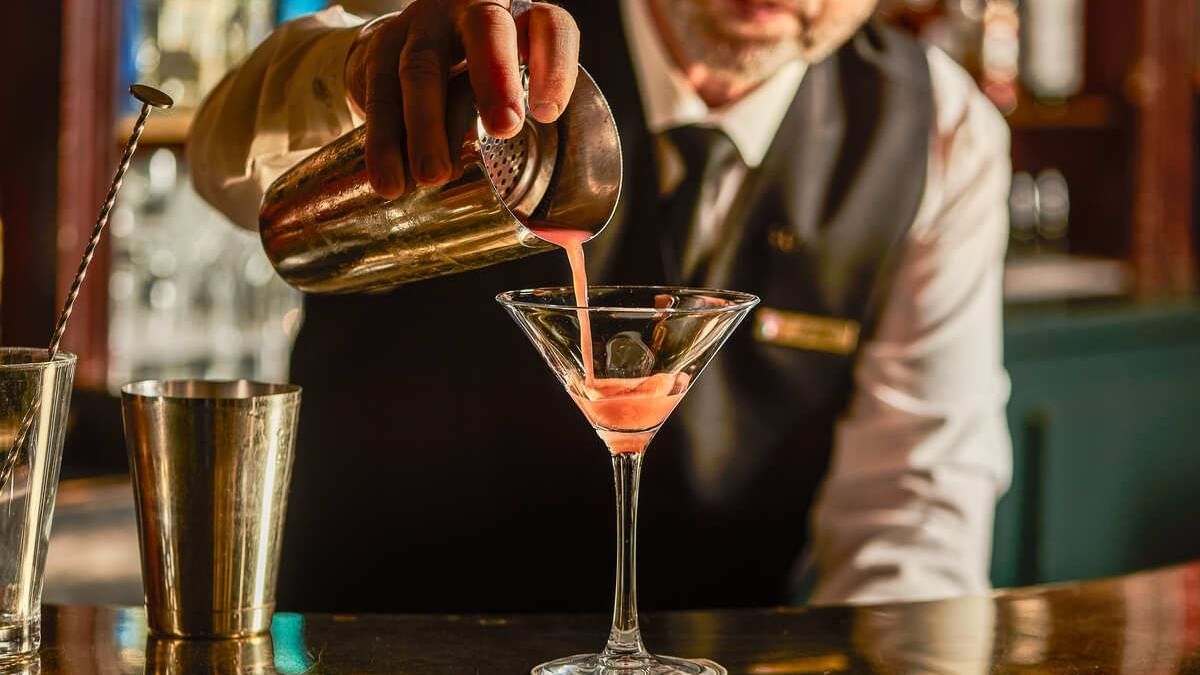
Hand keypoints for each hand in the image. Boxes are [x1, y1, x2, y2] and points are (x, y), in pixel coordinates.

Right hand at [344, 0, 579, 198]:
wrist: (414, 37)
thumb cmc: (482, 63)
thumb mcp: (516, 75)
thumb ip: (529, 103)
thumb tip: (529, 156)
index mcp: (519, 15)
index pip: (551, 28)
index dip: (555, 66)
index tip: (550, 113)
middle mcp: (470, 7)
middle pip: (486, 29)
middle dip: (494, 79)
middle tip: (504, 128)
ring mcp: (422, 25)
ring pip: (423, 67)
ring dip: (428, 125)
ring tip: (433, 175)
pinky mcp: (381, 50)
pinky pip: (380, 95)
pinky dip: (385, 141)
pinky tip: (390, 179)